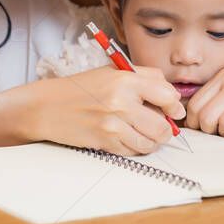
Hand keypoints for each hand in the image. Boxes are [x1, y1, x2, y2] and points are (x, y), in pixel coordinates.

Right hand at [33, 65, 184, 156]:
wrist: (48, 107)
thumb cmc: (80, 88)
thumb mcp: (111, 72)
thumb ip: (143, 77)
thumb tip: (171, 94)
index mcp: (125, 80)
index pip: (166, 94)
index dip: (174, 105)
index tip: (174, 110)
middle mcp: (121, 102)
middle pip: (163, 125)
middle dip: (166, 129)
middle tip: (161, 126)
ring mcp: (113, 125)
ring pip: (151, 142)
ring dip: (152, 141)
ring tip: (144, 133)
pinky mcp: (106, 142)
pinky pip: (134, 151)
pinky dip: (136, 147)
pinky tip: (127, 137)